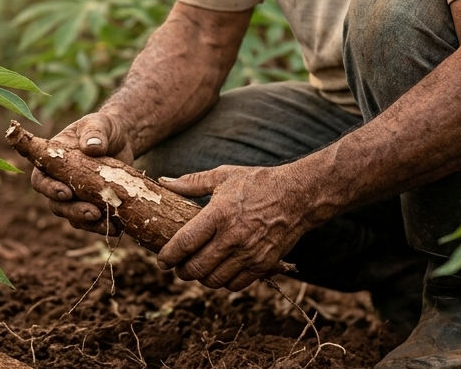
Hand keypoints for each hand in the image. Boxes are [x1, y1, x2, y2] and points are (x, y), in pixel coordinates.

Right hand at [30, 112, 133, 233]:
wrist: (122, 140)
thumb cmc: (103, 128)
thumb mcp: (99, 123)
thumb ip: (94, 132)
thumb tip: (92, 147)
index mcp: (52, 161)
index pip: (41, 179)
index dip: (49, 188)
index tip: (65, 192)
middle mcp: (59, 181)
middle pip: (56, 203)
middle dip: (72, 210)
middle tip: (91, 212)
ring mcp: (75, 195)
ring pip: (72, 215)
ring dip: (86, 222)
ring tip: (104, 221)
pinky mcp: (92, 204)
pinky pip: (90, 222)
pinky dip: (100, 226)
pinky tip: (116, 227)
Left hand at [156, 164, 311, 290]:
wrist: (298, 195)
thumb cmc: (258, 182)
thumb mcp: (224, 175)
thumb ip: (191, 182)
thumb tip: (163, 181)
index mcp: (219, 214)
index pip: (185, 243)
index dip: (168, 256)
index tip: (161, 260)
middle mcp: (232, 237)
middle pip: (196, 267)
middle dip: (182, 271)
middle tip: (178, 266)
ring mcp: (249, 253)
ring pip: (213, 280)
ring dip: (201, 278)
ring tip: (198, 269)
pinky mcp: (263, 264)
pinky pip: (234, 284)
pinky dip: (223, 282)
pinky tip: (220, 271)